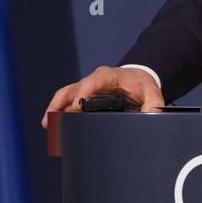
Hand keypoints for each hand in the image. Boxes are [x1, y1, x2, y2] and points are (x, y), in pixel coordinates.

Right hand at [40, 65, 164, 128]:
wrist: (138, 80)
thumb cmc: (142, 85)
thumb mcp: (152, 91)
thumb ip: (153, 102)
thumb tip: (151, 114)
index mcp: (107, 76)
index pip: (92, 82)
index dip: (83, 93)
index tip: (78, 106)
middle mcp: (93, 80)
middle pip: (72, 89)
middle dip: (62, 103)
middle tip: (54, 119)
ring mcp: (85, 88)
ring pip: (65, 95)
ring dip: (55, 108)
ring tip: (48, 125)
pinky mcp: (82, 97)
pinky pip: (66, 102)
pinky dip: (58, 112)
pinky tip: (53, 126)